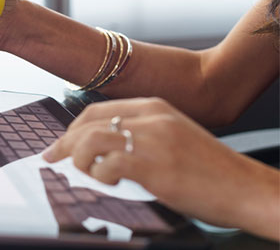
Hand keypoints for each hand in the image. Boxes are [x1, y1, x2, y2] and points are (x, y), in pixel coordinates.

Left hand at [43, 97, 278, 239]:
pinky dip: (99, 176)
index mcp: (154, 107)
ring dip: (78, 159)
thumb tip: (101, 149)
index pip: (97, 110)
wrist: (244, 187)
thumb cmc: (209, 169)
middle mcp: (150, 117)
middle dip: (64, 143)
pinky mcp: (152, 165)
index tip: (59, 144)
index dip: (72, 128)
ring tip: (84, 174)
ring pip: (92, 140)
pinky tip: (108, 183)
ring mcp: (151, 139)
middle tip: (52, 159)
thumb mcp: (172, 137)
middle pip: (88, 123)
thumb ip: (140, 134)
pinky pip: (107, 166)